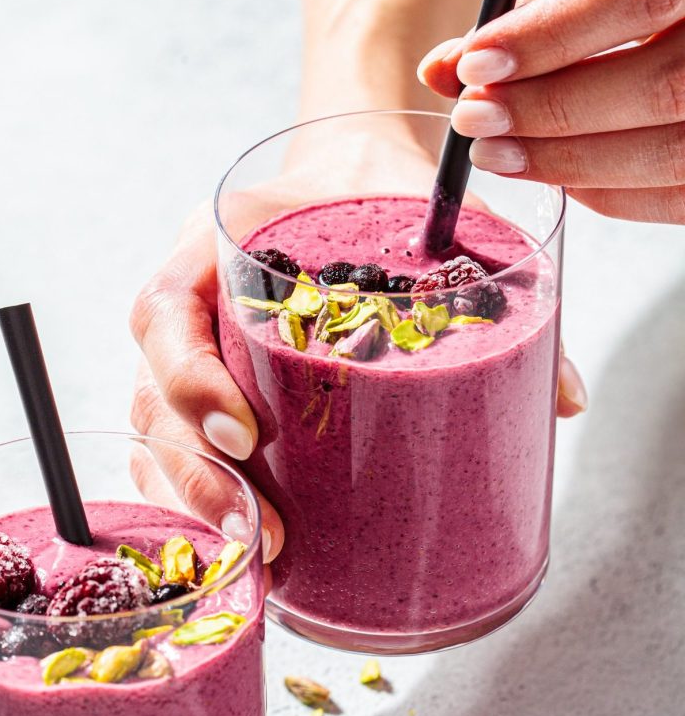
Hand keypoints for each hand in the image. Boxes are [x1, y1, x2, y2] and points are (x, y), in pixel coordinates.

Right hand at [129, 126, 586, 567]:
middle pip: (151, 392)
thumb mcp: (424, 216)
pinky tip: (235, 530)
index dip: (189, 378)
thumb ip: (491, 285)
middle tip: (262, 530)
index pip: (164, 310)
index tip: (246, 432)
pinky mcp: (209, 378)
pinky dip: (190, 492)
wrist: (348, 167)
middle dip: (196, 473)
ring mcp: (194, 341)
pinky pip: (172, 441)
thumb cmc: (375, 188)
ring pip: (153, 428)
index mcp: (218, 242)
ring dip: (191, 497)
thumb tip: (563, 398)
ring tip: (255, 548)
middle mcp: (192, 296)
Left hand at [418, 0, 684, 223]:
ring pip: (664, 154)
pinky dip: (602, 192)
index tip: (474, 66)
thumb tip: (442, 70)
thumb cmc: (648, 9)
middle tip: (472, 119)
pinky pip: (672, 198)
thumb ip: (528, 24)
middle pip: (655, 88)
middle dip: (547, 110)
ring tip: (494, 153)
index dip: (549, 38)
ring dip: (563, 161)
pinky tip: (553, 176)